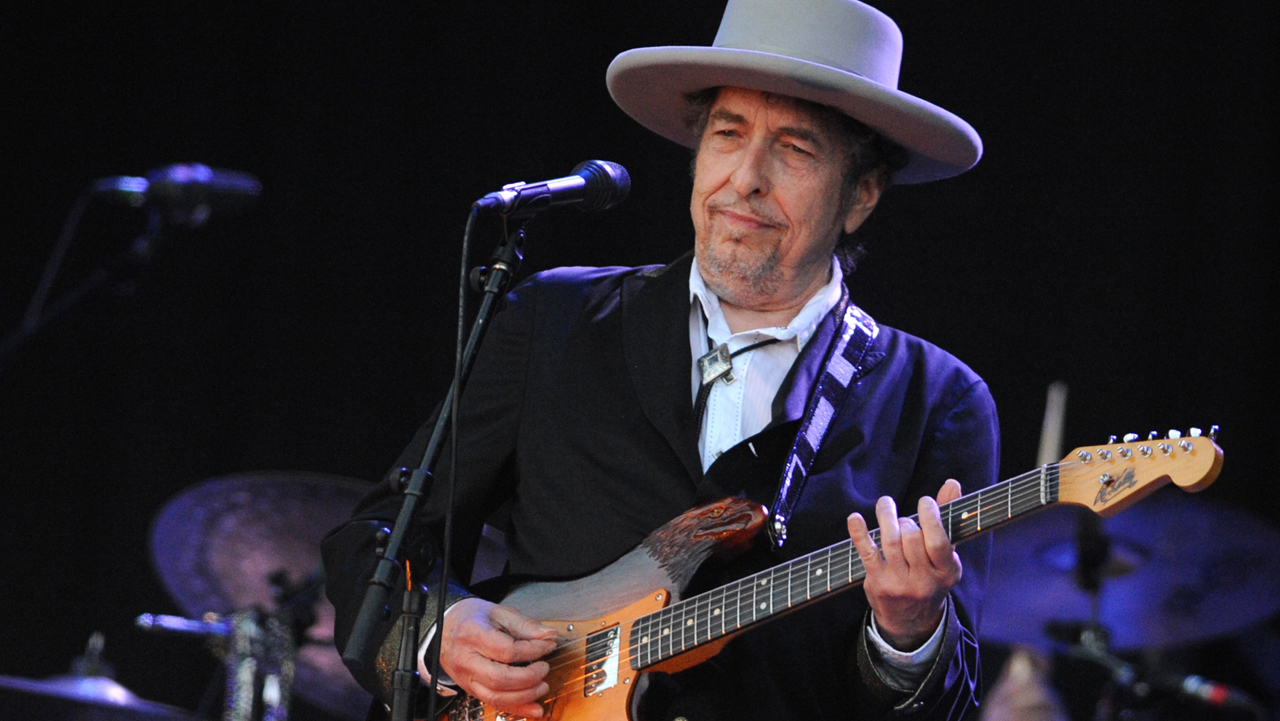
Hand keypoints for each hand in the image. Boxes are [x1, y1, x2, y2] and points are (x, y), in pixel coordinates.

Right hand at [439, 598, 559, 717]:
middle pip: (499, 678)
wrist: (443, 629)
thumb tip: (549, 635)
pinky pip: (494, 704)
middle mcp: (467, 660)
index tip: (548, 645)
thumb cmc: (471, 618)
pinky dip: (517, 709)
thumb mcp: (498, 612)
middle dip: (528, 678)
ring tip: (542, 686)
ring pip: (495, 697)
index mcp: (473, 635)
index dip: (532, 650)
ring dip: (524, 696)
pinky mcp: (470, 689)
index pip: (506, 650)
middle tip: (544, 668)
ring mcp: (467, 678)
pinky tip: (534, 709)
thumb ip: (524, 625)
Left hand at [847, 479, 962, 649]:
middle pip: (912, 539)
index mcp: (947, 572)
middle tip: (904, 518)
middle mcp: (924, 580)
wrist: (910, 620)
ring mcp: (900, 583)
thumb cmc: (929, 576)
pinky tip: (855, 518)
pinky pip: (867, 553)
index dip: (931, 517)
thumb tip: (952, 483)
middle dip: (906, 521)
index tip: (925, 501)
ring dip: (886, 516)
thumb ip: (948, 519)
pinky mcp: (877, 583)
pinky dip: (859, 533)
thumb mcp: (945, 555)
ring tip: (885, 503)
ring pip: (890, 542)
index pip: (938, 541)